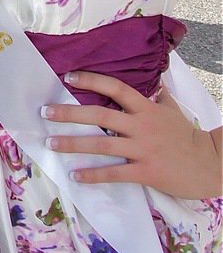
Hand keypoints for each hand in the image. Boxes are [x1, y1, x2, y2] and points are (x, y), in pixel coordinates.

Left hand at [43, 71, 221, 198]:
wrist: (211, 164)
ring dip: (73, 144)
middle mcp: (142, 125)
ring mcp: (143, 149)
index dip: (92, 80)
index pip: (116, 88)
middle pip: (100, 115)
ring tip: (51, 144)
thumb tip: (155, 82)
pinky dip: (93, 175)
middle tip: (45, 112)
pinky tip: (75, 176)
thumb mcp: (173, 111)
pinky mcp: (146, 172)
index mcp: (147, 108)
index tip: (68, 76)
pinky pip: (114, 173)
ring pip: (102, 145)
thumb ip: (159, 97)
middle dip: (70, 113)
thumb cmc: (188, 137)